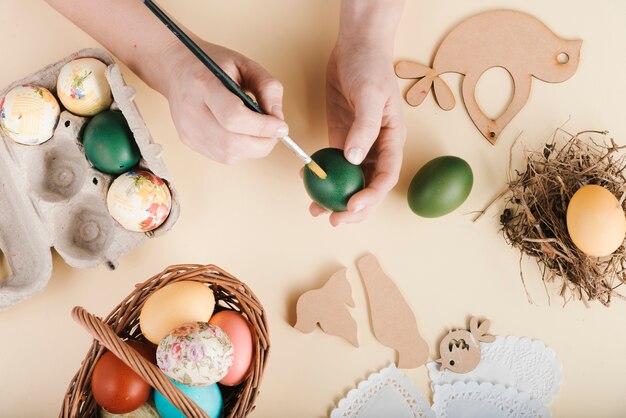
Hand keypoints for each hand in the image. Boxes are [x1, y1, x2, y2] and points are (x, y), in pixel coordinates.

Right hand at [159, 39, 287, 163]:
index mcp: (203, 85)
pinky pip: (223, 157)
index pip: (234, 117)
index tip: (281, 126)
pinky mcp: (189, 141)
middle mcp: (191, 111)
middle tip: (275, 132)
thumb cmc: (211, 64)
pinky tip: (242, 133)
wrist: (176, 69)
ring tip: (259, 131)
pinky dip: (241, 149)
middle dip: (263, 142)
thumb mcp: (245, 64)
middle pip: (232, 142)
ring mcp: (188, 130)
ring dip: (253, 148)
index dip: (263, 127)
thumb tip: (278, 119)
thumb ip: (268, 87)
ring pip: (229, 154)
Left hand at [312, 39, 405, 224]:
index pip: (386, 176)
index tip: (351, 208)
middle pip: (368, 186)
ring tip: (316, 210)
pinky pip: (333, 164)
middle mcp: (377, 147)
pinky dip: (322, 176)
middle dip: (353, 208)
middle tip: (333, 219)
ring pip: (349, 180)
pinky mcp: (341, 137)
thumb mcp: (370, 95)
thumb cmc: (370, 67)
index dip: (371, 196)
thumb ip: (364, 128)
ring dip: (335, 198)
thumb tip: (354, 159)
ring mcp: (358, 144)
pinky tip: (305, 181)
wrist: (356, 46)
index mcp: (392, 139)